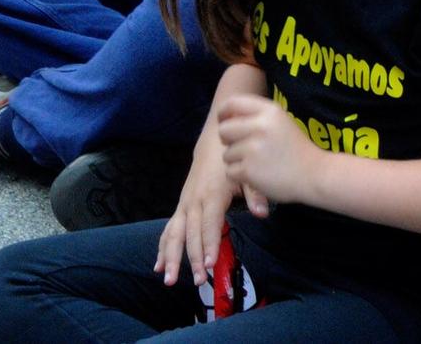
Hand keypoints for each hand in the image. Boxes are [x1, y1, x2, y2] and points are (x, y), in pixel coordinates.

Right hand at [156, 140, 241, 287]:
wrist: (215, 139)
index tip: (210, 264)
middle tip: (198, 281)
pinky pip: (169, 229)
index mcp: (212, 195)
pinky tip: (158, 265)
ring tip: (168, 279)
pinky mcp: (181, 205)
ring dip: (171, 257)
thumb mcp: (246, 172)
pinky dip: (163, 247)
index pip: (209, 225)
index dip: (209, 245)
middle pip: (191, 234)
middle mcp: (194, 201)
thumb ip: (255, 193)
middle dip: (192, 259)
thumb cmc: (234, 158)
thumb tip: (262, 214)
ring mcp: (185, 204)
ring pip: (174, 234)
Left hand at [216, 94, 314, 212]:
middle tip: (244, 148)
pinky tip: (258, 175)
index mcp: (270, 111)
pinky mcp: (248, 170)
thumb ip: (257, 117)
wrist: (315, 174)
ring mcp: (253, 148)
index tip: (225, 121)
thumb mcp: (281, 123)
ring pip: (226, 154)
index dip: (223, 113)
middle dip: (229, 141)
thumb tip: (226, 117)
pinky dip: (240, 176)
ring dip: (237, 161)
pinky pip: (230, 172)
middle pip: (224, 130)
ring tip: (258, 163)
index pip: (233, 103)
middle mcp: (260, 126)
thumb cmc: (296, 149)